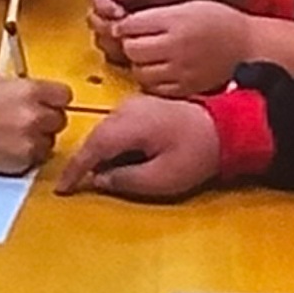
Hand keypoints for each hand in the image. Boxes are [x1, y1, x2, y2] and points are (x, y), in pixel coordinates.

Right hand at [0, 76, 71, 174]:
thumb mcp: (1, 86)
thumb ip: (30, 91)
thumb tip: (50, 98)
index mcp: (30, 91)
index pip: (65, 95)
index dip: (55, 100)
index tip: (49, 103)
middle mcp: (33, 115)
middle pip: (60, 119)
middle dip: (47, 121)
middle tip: (25, 120)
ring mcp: (29, 140)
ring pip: (50, 142)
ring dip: (38, 139)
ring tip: (12, 134)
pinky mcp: (22, 161)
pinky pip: (36, 158)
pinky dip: (26, 155)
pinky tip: (6, 146)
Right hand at [57, 95, 219, 199]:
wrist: (231, 126)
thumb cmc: (197, 154)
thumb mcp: (161, 178)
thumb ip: (125, 180)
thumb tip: (99, 181)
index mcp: (126, 126)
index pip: (89, 149)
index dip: (73, 171)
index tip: (62, 189)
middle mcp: (126, 110)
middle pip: (95, 137)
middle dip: (84, 161)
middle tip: (77, 184)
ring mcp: (136, 103)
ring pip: (106, 129)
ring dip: (99, 151)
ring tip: (98, 173)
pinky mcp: (146, 104)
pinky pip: (119, 124)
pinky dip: (114, 141)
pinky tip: (120, 156)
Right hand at [85, 0, 203, 61]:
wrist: (203, 0)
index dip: (103, 5)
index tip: (117, 13)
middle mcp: (114, 5)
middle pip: (95, 20)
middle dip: (108, 27)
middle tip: (123, 32)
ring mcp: (120, 25)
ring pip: (104, 39)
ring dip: (115, 44)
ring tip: (135, 43)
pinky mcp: (130, 43)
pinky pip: (117, 53)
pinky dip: (125, 56)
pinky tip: (141, 54)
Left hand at [111, 0, 253, 97]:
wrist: (251, 47)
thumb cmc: (222, 23)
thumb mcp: (190, 6)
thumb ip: (157, 15)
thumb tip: (124, 26)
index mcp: (176, 20)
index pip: (130, 25)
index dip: (126, 25)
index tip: (130, 27)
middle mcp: (177, 45)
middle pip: (132, 49)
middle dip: (132, 45)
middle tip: (142, 42)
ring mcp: (181, 69)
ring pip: (140, 71)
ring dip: (141, 65)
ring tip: (154, 58)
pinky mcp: (187, 87)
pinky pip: (155, 89)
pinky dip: (154, 81)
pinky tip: (164, 72)